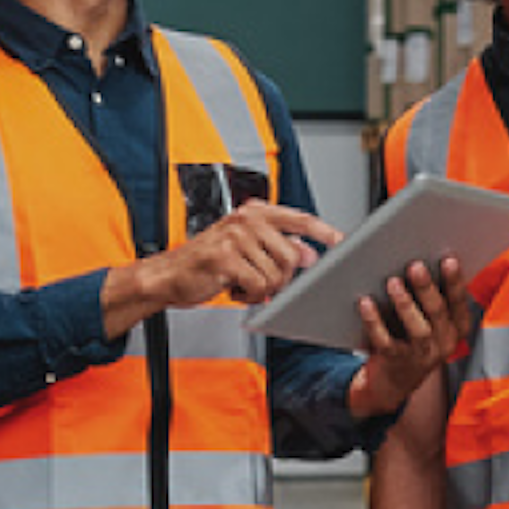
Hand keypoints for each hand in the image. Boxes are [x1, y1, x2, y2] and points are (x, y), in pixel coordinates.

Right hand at [123, 201, 341, 311]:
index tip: (341, 241)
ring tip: (242, 283)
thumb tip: (310, 254)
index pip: (298, 218)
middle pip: (292, 256)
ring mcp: (235, 237)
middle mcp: (246, 220)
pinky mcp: (225, 258)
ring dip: (262, 288)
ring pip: (276, 274)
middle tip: (260, 281)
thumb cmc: (207, 263)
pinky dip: (248, 296)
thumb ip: (278, 247)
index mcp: (254, 212)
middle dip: (282, 278)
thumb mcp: (246, 249)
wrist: (167, 275)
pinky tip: (234, 289)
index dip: (323, 231)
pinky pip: (258, 285)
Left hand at [347, 258, 472, 417]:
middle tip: (415, 266)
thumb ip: (428, 293)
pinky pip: (386, 342)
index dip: (456, 282)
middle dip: (427, 288)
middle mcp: (444, 342)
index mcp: (456, 327)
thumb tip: (410, 259)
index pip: (460, 302)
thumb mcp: (428, 318)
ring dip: (405, 304)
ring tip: (392, 282)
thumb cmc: (410, 337)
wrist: (394, 382)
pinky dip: (375, 321)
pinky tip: (365, 303)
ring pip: (418, 329)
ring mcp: (422, 355)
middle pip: (438, 312)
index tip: (449, 260)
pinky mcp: (397, 362)